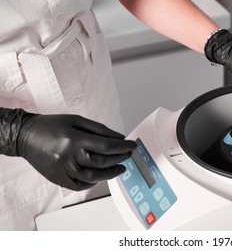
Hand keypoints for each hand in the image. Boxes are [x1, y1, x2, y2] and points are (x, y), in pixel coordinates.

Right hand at [16, 114, 135, 190]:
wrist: (26, 136)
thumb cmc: (51, 125)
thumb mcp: (77, 120)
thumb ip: (100, 129)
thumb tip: (119, 137)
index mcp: (74, 139)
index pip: (106, 146)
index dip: (123, 147)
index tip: (132, 145)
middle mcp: (69, 156)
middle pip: (103, 162)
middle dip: (120, 158)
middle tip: (128, 154)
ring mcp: (63, 170)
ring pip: (94, 177)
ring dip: (111, 173)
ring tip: (120, 167)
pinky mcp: (58, 179)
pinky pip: (80, 185)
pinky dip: (94, 182)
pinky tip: (102, 175)